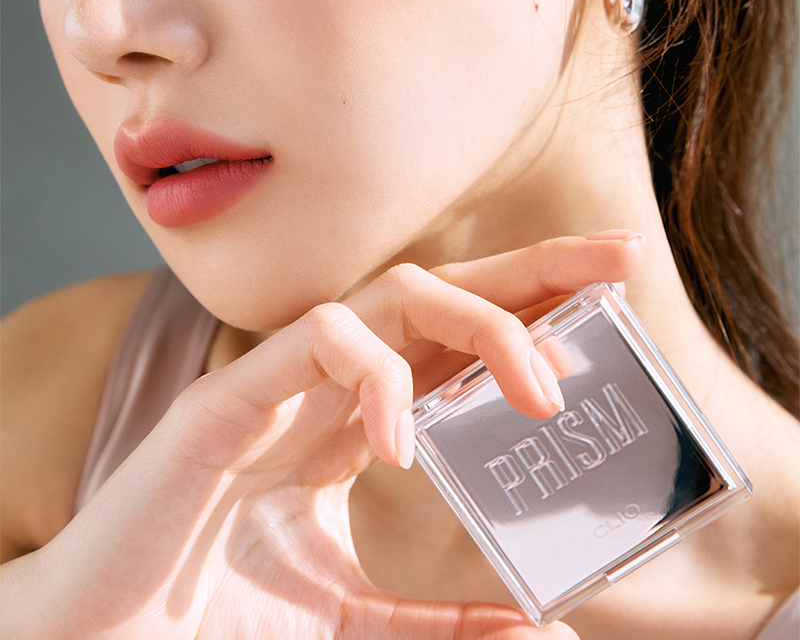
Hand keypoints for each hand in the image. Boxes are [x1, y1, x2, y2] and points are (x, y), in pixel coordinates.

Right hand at [17, 233, 642, 638]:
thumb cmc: (213, 616)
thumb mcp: (347, 619)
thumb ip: (433, 620)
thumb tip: (532, 630)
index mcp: (353, 417)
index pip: (453, 338)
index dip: (532, 308)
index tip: (612, 294)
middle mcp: (324, 382)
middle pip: (441, 288)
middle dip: (533, 269)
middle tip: (618, 263)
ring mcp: (279, 380)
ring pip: (391, 296)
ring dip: (477, 325)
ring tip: (536, 390)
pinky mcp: (231, 397)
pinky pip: (318, 343)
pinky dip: (375, 380)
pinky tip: (397, 446)